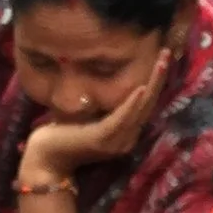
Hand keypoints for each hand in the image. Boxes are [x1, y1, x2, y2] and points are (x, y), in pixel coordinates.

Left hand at [20, 48, 171, 179]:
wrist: (45, 160)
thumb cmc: (61, 134)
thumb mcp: (87, 114)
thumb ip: (101, 102)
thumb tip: (106, 76)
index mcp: (124, 133)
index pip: (145, 105)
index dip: (155, 82)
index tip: (161, 59)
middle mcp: (126, 139)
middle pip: (149, 104)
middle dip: (159, 77)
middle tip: (167, 52)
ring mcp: (116, 141)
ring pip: (141, 108)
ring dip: (152, 83)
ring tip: (161, 61)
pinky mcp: (103, 139)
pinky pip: (122, 119)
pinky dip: (132, 104)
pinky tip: (141, 88)